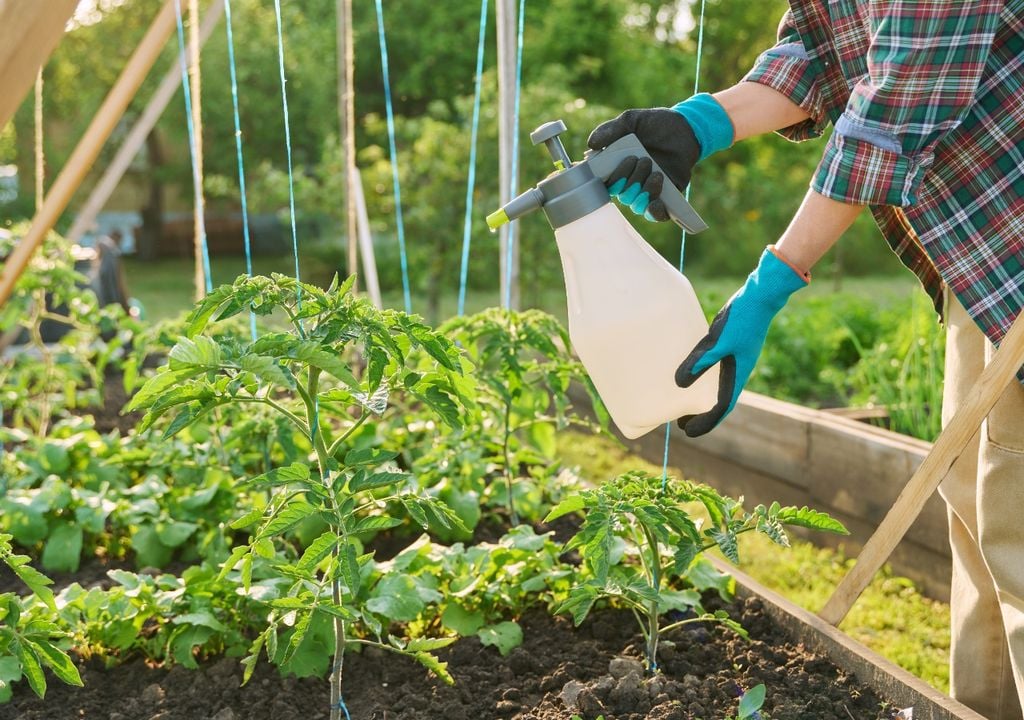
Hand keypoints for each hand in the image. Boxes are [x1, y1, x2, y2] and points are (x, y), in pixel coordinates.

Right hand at [587, 108, 699, 221]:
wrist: (683, 127)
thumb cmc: (654, 124)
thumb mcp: (630, 121)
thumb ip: (610, 130)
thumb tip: (591, 144)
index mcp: (616, 168)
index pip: (604, 184)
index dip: (604, 182)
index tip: (608, 171)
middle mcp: (629, 183)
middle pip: (621, 194)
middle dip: (629, 179)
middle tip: (642, 159)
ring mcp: (646, 190)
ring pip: (636, 204)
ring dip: (643, 191)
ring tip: (656, 172)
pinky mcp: (665, 196)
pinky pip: (655, 214)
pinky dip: (654, 211)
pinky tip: (656, 202)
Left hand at [674, 247, 807, 436]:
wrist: (760, 297)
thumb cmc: (741, 319)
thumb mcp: (717, 341)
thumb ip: (699, 362)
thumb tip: (679, 384)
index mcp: (737, 374)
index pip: (721, 407)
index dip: (705, 422)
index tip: (686, 431)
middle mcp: (738, 371)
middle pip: (720, 401)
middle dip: (702, 416)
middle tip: (681, 425)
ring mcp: (736, 360)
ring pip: (720, 388)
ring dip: (704, 400)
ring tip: (685, 407)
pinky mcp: (732, 349)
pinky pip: (719, 373)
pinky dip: (707, 381)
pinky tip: (694, 375)